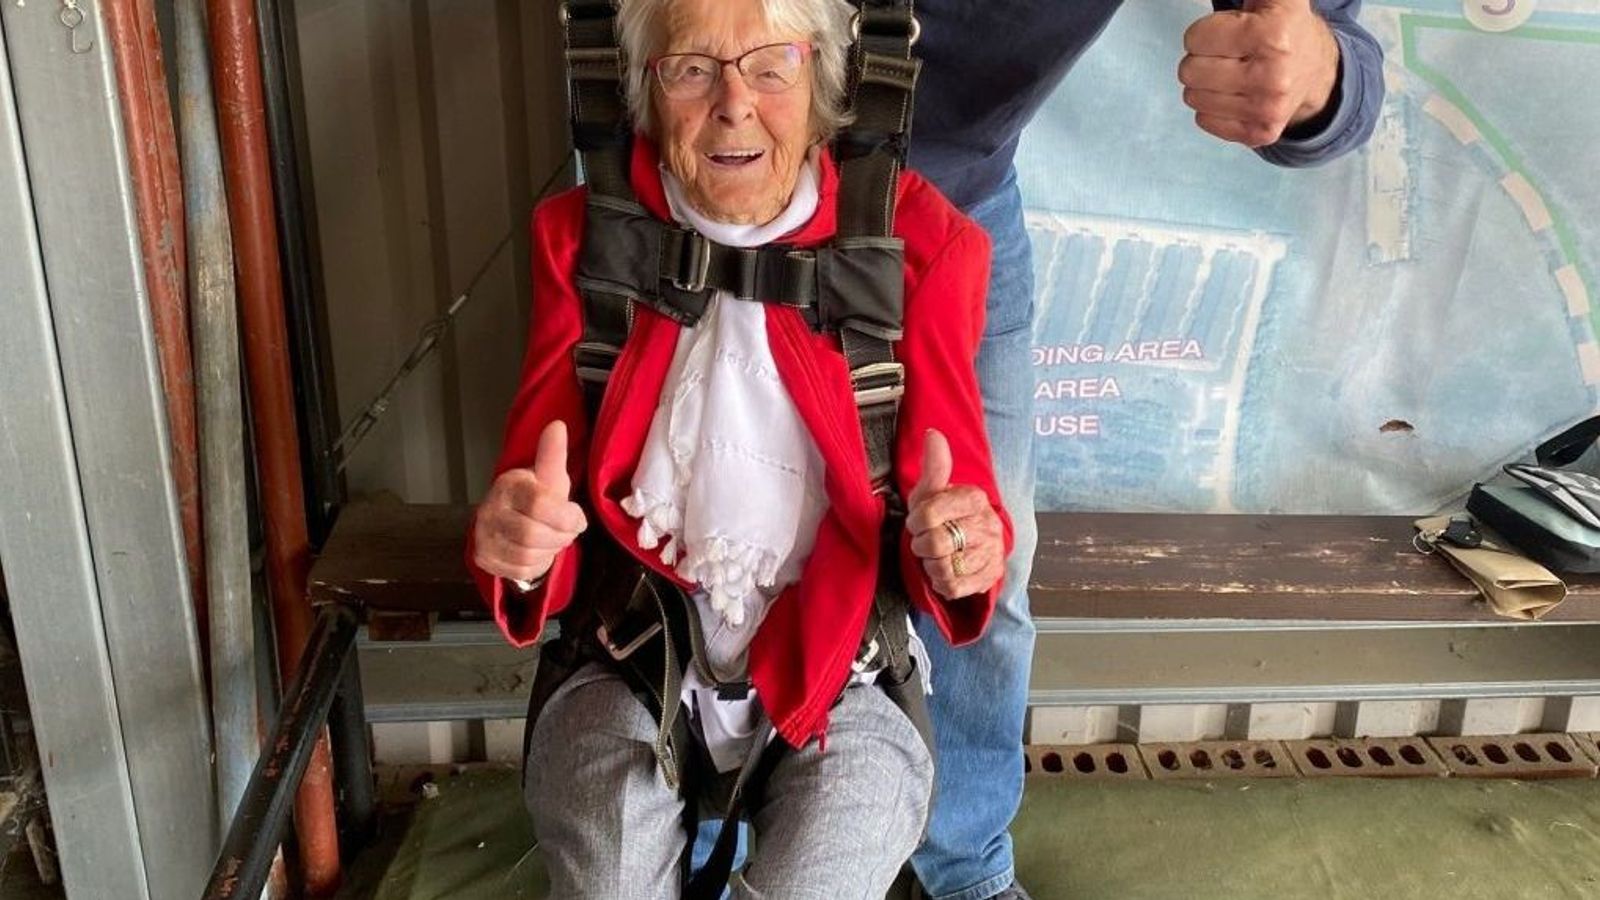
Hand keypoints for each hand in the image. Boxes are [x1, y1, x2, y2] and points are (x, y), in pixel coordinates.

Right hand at [471, 421, 587, 584]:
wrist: (509, 518)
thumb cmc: (535, 496)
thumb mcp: (549, 476)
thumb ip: (552, 454)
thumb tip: (557, 425)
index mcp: (507, 486)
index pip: (539, 504)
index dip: (565, 516)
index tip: (576, 517)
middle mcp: (489, 510)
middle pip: (532, 534)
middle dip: (559, 537)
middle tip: (566, 531)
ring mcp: (483, 536)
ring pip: (527, 556)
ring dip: (549, 551)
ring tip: (553, 539)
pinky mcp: (483, 558)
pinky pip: (519, 571)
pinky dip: (537, 565)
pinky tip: (539, 551)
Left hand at [905, 429, 1003, 599]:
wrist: (972, 542)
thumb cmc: (947, 514)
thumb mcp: (934, 490)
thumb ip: (935, 465)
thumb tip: (932, 434)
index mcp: (974, 499)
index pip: (930, 514)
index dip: (916, 522)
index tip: (918, 522)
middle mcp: (987, 525)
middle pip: (935, 543)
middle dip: (922, 545)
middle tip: (925, 540)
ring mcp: (991, 553)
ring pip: (943, 568)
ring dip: (931, 564)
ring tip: (937, 555)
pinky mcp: (989, 576)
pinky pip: (954, 587)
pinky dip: (941, 582)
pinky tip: (944, 570)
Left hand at [1178, 0, 1341, 147]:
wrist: (1317, 70)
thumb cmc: (1283, 28)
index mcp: (1273, 37)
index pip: (1194, 39)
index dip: (1206, 32)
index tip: (1228, 33)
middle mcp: (1273, 77)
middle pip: (1189, 71)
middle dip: (1202, 58)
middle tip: (1228, 55)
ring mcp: (1267, 110)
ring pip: (1193, 97)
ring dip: (1206, 84)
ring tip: (1233, 73)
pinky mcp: (1260, 134)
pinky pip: (1204, 120)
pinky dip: (1213, 107)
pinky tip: (1236, 94)